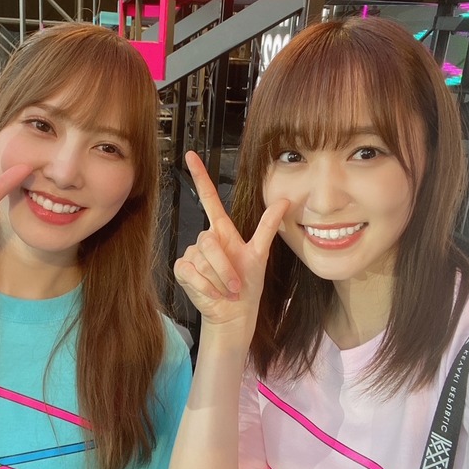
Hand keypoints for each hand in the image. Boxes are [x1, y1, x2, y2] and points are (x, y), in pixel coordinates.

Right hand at [174, 151, 288, 342]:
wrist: (234, 314)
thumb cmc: (248, 285)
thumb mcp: (260, 254)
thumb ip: (268, 226)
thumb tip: (286, 200)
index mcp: (222, 230)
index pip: (208, 197)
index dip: (200, 176)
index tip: (191, 155)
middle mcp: (205, 239)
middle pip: (208, 240)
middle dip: (224, 266)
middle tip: (236, 286)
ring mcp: (192, 254)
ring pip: (201, 259)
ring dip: (218, 279)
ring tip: (226, 291)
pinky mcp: (182, 269)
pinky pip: (191, 272)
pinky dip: (205, 286)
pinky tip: (211, 293)